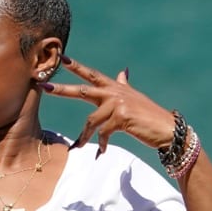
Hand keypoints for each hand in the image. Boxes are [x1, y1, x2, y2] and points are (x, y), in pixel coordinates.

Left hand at [42, 56, 176, 152]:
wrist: (168, 130)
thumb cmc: (148, 115)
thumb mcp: (134, 97)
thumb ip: (124, 84)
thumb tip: (123, 70)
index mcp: (115, 87)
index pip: (92, 74)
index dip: (76, 66)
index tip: (61, 57)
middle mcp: (114, 93)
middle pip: (83, 90)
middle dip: (62, 89)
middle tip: (43, 87)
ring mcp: (118, 104)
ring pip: (91, 120)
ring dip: (84, 136)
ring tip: (79, 146)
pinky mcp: (121, 117)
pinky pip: (102, 133)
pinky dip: (100, 144)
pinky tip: (100, 152)